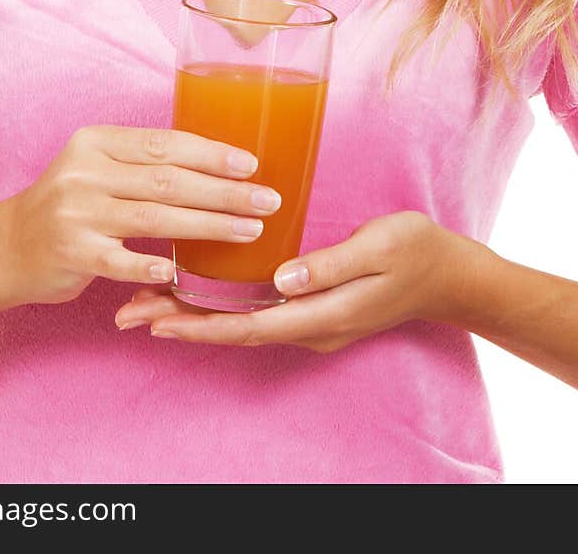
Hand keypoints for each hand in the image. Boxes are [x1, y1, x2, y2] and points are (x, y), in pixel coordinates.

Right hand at [0, 125, 281, 305]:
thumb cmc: (70, 204)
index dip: (211, 154)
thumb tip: (217, 162)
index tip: (251, 165)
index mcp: (96, 142)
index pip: (164, 144)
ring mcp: (75, 214)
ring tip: (248, 231)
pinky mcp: (70, 254)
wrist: (6, 247)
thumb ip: (142, 163)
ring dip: (208, 226)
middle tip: (266, 200)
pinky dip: (151, 266)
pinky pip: (120, 261)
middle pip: (167, 180)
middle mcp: (84, 173)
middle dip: (223, 191)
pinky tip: (181, 272)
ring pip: (154, 218)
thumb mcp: (97, 168)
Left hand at [115, 211, 481, 351]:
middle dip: (179, 323)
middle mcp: (308, 325)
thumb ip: (329, 264)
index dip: (198, 325)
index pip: (247, 326)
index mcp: (321, 314)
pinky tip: (197, 290)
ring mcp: (309, 319)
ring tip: (145, 305)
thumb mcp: (377, 247)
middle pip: (233, 329)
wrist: (451, 274)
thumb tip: (281, 279)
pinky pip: (255, 311)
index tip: (154, 318)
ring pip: (239, 322)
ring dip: (193, 314)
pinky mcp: (311, 305)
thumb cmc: (415, 251)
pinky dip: (220, 304)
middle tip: (127, 313)